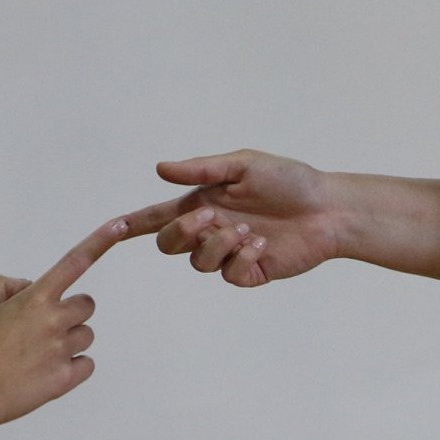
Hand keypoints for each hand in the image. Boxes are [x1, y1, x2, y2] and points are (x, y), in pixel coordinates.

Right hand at [0, 217, 125, 430]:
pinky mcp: (64, 380)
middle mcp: (54, 322)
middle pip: (86, 305)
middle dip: (69, 311)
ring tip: (37, 352)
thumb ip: (4, 285)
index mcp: (34, 300)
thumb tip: (27, 286)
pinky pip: (87, 364)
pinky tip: (49, 369)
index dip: (100, 241)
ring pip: (86, 335)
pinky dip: (74, 365)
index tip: (120, 225)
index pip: (74, 262)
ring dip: (69, 338)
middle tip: (42, 326)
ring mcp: (61, 352)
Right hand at [121, 150, 339, 286]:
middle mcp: (211, 229)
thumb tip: (160, 169)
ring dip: (219, 244)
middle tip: (210, 216)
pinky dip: (243, 257)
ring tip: (250, 230)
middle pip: (168, 245)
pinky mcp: (249, 272)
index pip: (158, 217)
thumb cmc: (290, 180)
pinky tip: (263, 245)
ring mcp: (228, 253)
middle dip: (183, 232)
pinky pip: (229, 274)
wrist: (329, 208)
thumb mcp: (245, 165)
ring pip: (198, 262)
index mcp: (203, 202)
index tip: (110, 229)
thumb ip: (202, 169)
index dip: (132, 224)